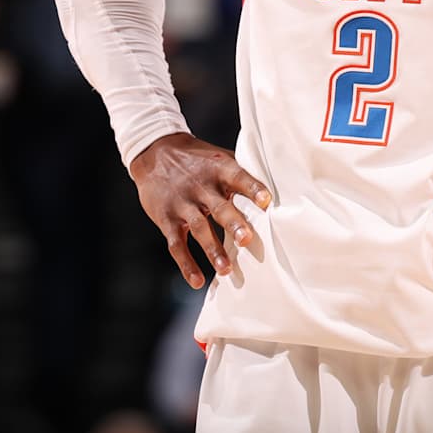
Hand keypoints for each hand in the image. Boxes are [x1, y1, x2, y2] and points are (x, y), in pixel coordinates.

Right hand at [129, 132, 271, 288]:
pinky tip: (197, 281)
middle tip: (246, 240)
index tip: (266, 201)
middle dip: (233, 224)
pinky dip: (186, 264)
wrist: (155, 151)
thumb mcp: (219, 157)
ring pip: (198, 228)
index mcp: (219, 169)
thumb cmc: (197, 159)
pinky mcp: (167, 219)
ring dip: (212, 250)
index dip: (252, 188)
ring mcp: (183, 203)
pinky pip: (176, 244)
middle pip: (219, 206)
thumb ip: (242, 172)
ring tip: (226, 270)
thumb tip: (277, 187)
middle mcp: (201, 186)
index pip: (239, 177)